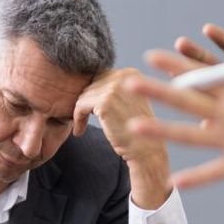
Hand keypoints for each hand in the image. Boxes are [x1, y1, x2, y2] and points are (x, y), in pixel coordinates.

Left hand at [74, 67, 170, 208]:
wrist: (146, 150)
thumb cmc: (136, 130)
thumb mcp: (128, 101)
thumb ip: (114, 89)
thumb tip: (88, 83)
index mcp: (131, 73)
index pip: (100, 77)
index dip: (93, 95)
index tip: (90, 112)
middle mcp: (124, 76)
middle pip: (91, 84)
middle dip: (85, 103)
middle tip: (82, 120)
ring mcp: (115, 88)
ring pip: (83, 95)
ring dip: (79, 112)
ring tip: (81, 127)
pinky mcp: (105, 102)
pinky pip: (80, 105)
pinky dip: (77, 118)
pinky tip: (80, 131)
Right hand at [126, 13, 223, 188]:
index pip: (205, 74)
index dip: (182, 64)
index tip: (159, 54)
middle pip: (188, 100)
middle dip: (160, 91)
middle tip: (131, 83)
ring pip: (190, 135)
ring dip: (163, 130)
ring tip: (134, 127)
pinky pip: (213, 171)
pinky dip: (196, 178)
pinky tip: (173, 182)